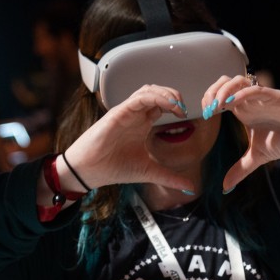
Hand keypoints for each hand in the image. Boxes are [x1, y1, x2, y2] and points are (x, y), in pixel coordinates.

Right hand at [61, 85, 191, 192]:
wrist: (89, 172)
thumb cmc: (113, 168)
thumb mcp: (149, 172)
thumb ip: (170, 178)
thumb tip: (190, 188)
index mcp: (142, 124)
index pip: (162, 104)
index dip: (176, 105)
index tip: (186, 115)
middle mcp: (135, 115)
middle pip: (156, 92)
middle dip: (173, 95)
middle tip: (183, 108)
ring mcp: (126, 112)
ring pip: (148, 90)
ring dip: (165, 93)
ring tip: (177, 105)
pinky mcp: (118, 113)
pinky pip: (138, 98)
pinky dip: (154, 97)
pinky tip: (167, 105)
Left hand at [203, 75, 279, 192]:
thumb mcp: (258, 157)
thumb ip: (240, 169)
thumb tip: (225, 187)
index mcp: (243, 109)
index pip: (220, 94)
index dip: (209, 100)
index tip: (205, 116)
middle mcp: (251, 100)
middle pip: (225, 82)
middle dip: (212, 92)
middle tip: (208, 110)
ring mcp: (263, 97)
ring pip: (239, 81)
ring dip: (224, 90)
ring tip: (217, 106)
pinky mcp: (277, 97)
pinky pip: (257, 89)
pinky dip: (243, 93)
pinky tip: (233, 102)